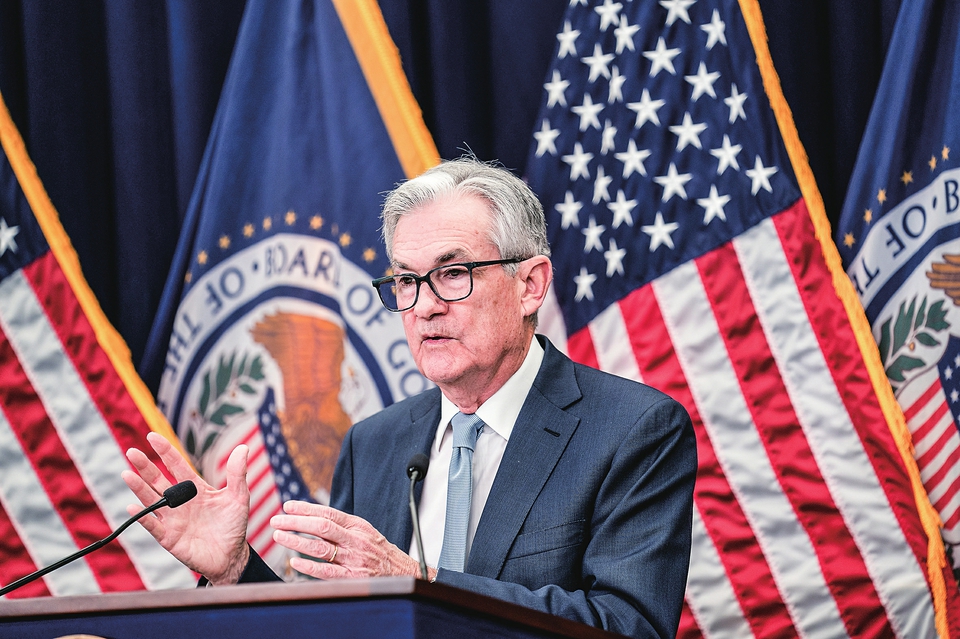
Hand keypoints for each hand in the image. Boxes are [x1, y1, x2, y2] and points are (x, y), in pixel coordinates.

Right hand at [122, 431, 251, 584]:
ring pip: (151, 500)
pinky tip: (134, 506)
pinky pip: (153, 525)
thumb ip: (238, 473)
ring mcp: (173, 519)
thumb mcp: (239, 497)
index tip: (152, 436)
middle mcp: (180, 501)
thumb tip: (243, 448)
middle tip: (131, 451)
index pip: (177, 465)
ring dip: (138, 487)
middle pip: (158, 480)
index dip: (165, 451)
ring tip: (126, 474)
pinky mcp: (169, 537)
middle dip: (145, 466)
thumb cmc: (233, 525)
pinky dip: (143, 517)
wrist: (231, 556)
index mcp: (195, 488)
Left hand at [270, 501, 436, 580]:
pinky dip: (308, 566)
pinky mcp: (352, 576)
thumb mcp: (364, 530)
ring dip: (296, 541)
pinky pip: (326, 571)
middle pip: (321, 526)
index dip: (306, 508)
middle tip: (277, 520)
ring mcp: (353, 558)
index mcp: (357, 525)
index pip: (328, 512)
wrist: (402, 572)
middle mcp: (355, 539)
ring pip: (320, 547)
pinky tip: (294, 562)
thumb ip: (342, 524)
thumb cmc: (378, 551)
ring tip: (279, 536)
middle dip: (296, 522)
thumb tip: (314, 515)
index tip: (287, 505)